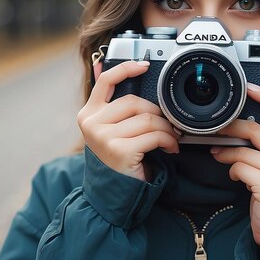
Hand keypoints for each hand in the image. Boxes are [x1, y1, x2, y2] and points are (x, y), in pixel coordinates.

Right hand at [77, 60, 179, 181]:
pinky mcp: (120, 150)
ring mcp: (104, 137)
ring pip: (148, 119)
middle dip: (158, 113)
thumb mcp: (111, 131)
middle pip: (134, 102)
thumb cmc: (117, 160)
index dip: (126, 69)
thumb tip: (124, 74)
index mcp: (88, 114)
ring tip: (171, 138)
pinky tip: (170, 148)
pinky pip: (154, 136)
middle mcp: (92, 123)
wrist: (114, 194)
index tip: (144, 65)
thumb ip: (115, 108)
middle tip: (168, 125)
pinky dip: (168, 141)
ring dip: (167, 129)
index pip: (105, 81)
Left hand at [210, 83, 259, 259]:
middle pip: (255, 129)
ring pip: (243, 150)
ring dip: (226, 153)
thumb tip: (237, 129)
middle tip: (213, 130)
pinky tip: (237, 178)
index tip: (249, 87)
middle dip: (230, 127)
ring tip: (219, 156)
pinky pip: (240, 167)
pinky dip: (232, 171)